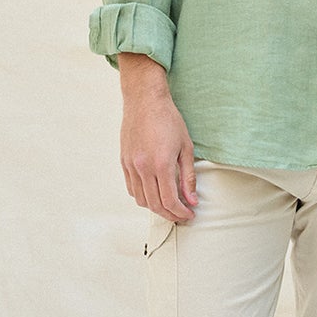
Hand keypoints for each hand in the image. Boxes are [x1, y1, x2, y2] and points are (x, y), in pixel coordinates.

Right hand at [118, 57, 197, 221]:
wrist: (144, 101)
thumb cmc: (169, 120)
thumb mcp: (185, 148)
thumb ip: (188, 177)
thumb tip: (192, 200)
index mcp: (161, 164)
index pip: (170, 201)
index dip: (181, 213)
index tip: (190, 214)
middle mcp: (143, 168)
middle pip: (154, 205)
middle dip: (170, 214)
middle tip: (182, 215)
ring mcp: (131, 166)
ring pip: (141, 199)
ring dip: (155, 207)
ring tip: (169, 206)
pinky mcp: (124, 162)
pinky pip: (131, 188)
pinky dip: (143, 196)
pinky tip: (154, 193)